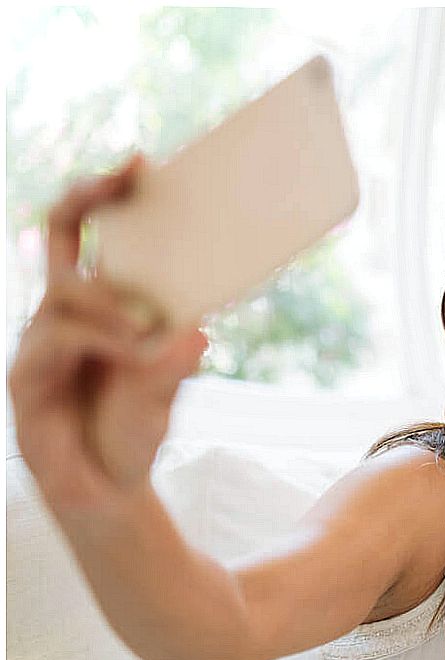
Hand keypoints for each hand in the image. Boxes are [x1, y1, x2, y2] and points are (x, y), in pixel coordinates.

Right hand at [8, 155, 206, 508]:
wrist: (109, 492)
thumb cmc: (134, 431)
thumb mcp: (167, 388)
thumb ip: (176, 359)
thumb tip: (197, 328)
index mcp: (98, 307)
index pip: (90, 234)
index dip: (106, 195)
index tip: (142, 161)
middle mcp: (64, 315)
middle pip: (59, 235)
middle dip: (90, 196)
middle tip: (126, 173)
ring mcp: (42, 343)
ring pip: (63, 292)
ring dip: (110, 303)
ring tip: (146, 331)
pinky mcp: (27, 378)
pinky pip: (55, 341)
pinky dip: (99, 341)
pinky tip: (133, 356)